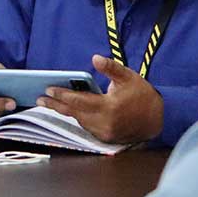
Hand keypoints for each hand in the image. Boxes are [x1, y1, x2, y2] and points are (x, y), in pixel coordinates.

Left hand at [37, 54, 163, 143]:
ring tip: (49, 102)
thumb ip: (111, 68)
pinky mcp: (105, 138)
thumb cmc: (142, 95)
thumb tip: (95, 58)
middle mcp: (104, 122)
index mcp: (109, 107)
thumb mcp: (129, 77)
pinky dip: (76, 118)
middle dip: (55, 105)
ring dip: (63, 111)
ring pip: (78, 120)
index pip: (79, 101)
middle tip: (39, 98)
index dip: (63, 94)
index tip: (48, 88)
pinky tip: (67, 110)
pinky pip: (86, 127)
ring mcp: (104, 132)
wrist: (158, 119)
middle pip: (73, 113)